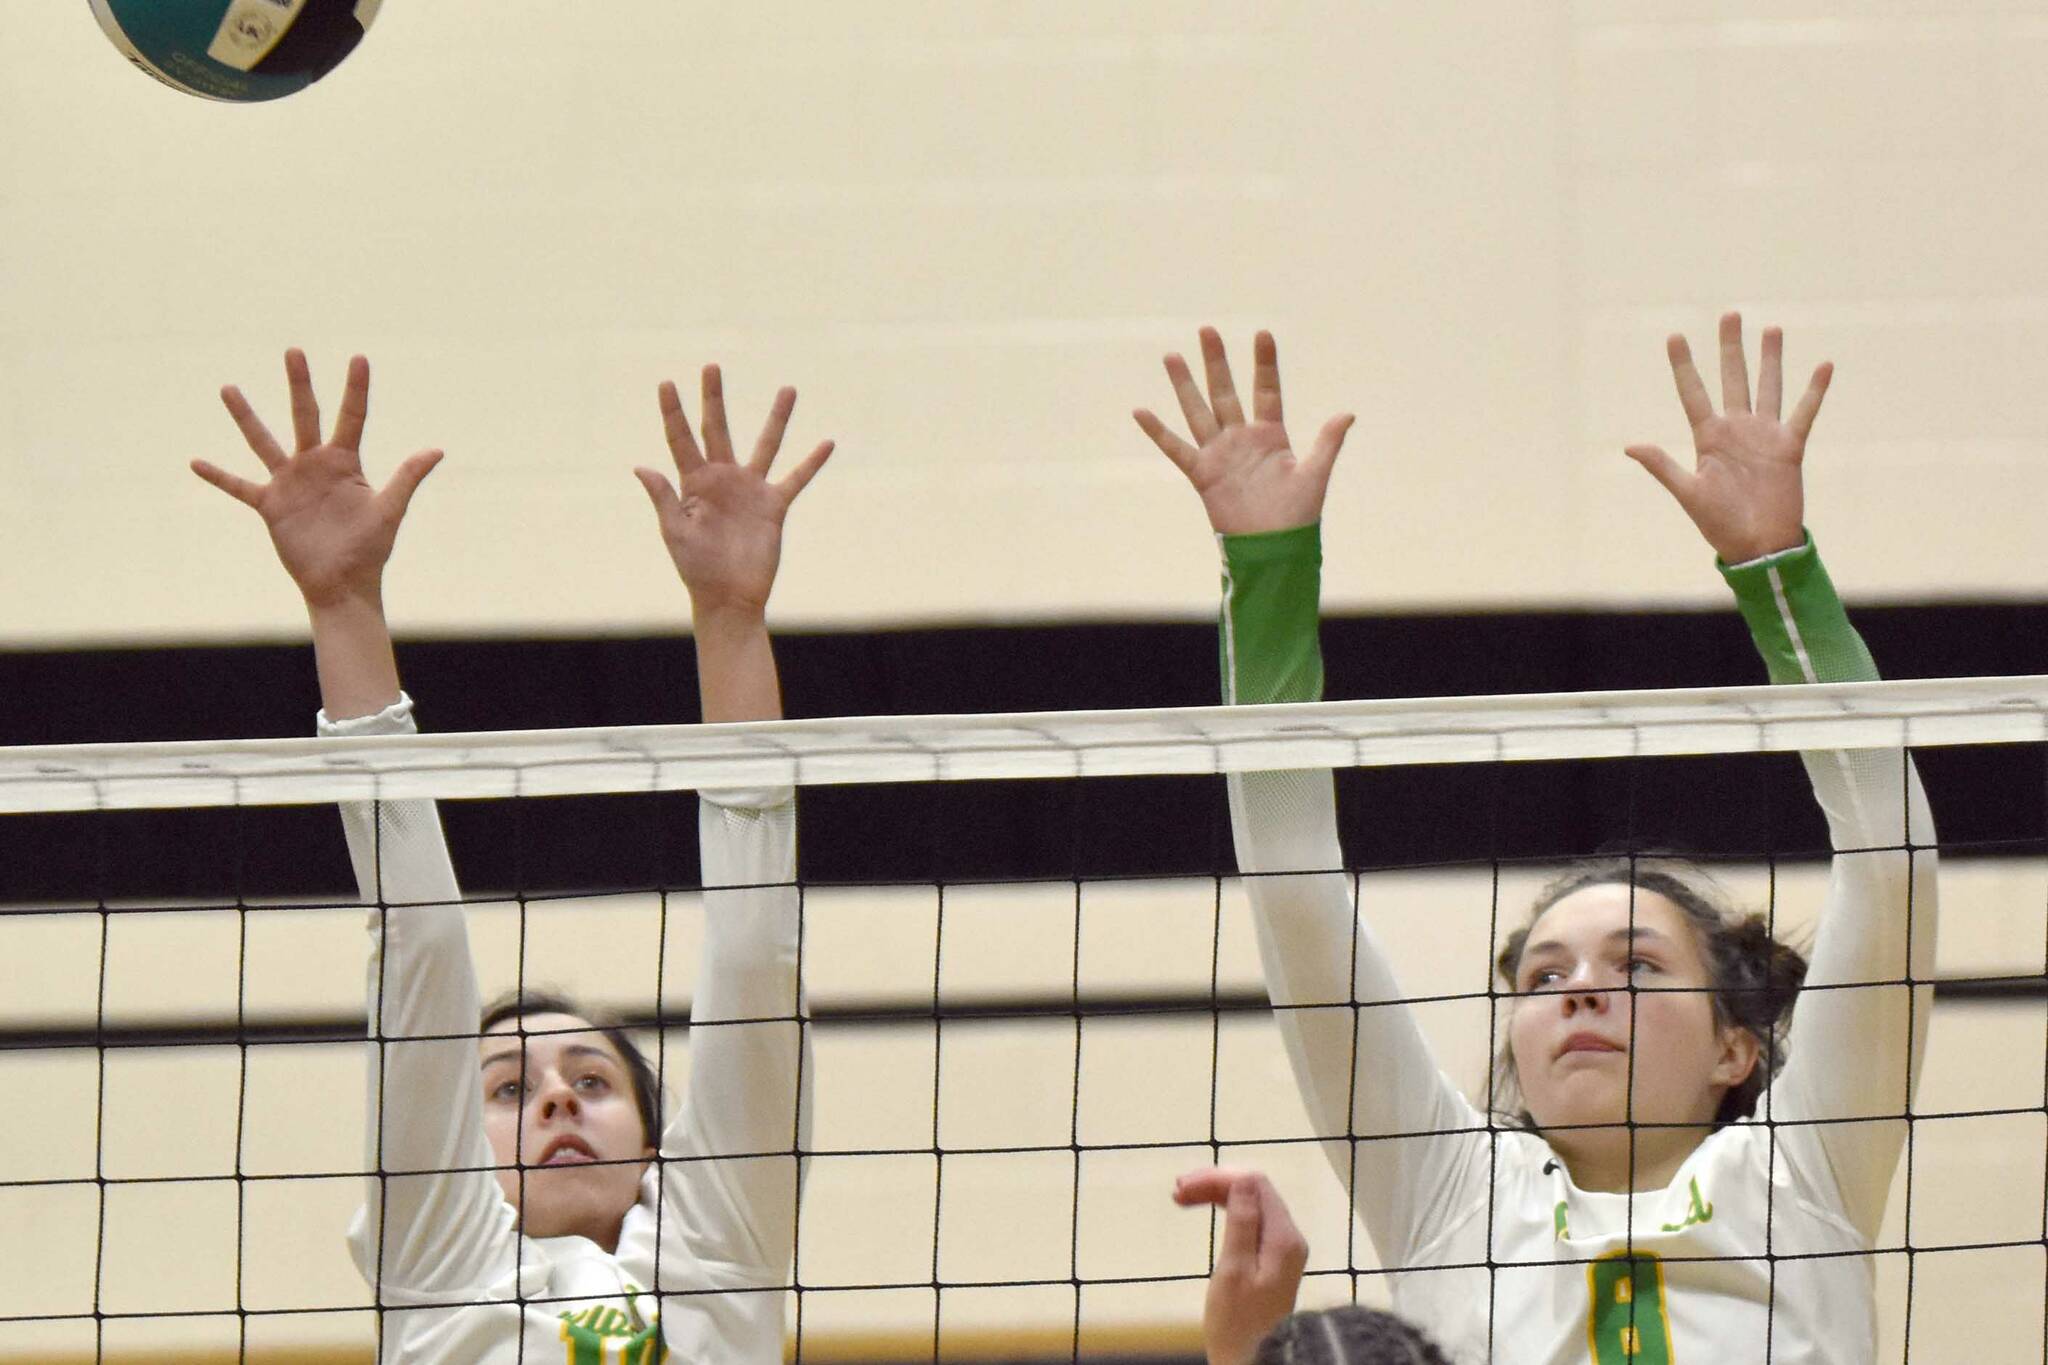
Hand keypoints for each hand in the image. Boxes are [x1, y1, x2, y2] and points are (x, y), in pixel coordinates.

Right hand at [192, 350, 441, 611]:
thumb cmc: (370, 548)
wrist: (343, 583)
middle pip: (305, 416)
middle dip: (300, 384)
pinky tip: (195, 462)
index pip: (353, 417)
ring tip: (228, 388)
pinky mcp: (271, 505)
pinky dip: (219, 476)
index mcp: (346, 462)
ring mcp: (290, 483)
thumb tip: (437, 450)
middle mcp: (315, 464)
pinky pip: (240, 487)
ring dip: (246, 416)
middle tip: (294, 350)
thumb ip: (407, 478)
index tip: (359, 357)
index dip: (356, 388)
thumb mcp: (390, 510)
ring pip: (264, 441)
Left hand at [635, 366, 833, 620]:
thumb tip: (642, 466)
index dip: (673, 412)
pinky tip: (826, 443)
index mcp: (693, 482)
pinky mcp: (774, 506)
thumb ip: (663, 498)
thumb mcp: (675, 532)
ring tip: (787, 389)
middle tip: (712, 366)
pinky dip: (811, 462)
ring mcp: (750, 490)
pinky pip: (796, 479)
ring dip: (776, 418)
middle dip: (713, 398)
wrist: (729, 597)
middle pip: (717, 429)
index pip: (681, 439)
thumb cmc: (696, 569)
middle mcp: (722, 479)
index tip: (666, 383)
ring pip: (765, 444)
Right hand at [1135, 329, 1353, 534]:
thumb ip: (1327, 442)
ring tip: (1172, 356)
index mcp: (1271, 435)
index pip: (1266, 390)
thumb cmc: (1297, 515)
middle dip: (1217, 362)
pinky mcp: (1202, 475)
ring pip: (1199, 411)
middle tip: (1207, 330)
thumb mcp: (1315, 474)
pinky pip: (1176, 449)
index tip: (1262, 333)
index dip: (1264, 363)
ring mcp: (1220, 454)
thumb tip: (1348, 413)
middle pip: (1226, 392)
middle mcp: (1242, 438)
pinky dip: (1158, 432)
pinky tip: (1141, 411)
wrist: (1273, 548)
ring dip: (1185, 385)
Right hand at [1175, 1167, 1308, 1364]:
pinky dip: (1227, 1213)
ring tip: (1183, 1197)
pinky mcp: (1273, 1259)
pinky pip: (1252, 1222)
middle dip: (1216, 1184)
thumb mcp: (1234, 1271)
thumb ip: (1242, 1223)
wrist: (1255, 1364)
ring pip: (1252, 1204)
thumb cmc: (1238, 1324)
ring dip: (1218, 1196)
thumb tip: (1243, 1180)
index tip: (1183, 1188)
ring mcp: (1282, 1248)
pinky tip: (1207, 1212)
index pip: (1254, 1184)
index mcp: (1283, 1237)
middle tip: (1178, 1191)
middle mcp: (1288, 1237)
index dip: (1218, 1178)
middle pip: (1254, 1191)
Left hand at [1624, 312, 1831, 563]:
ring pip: (1768, 387)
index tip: (1675, 336)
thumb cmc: (1719, 524)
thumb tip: (1629, 445)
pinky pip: (1805, 413)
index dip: (1684, 365)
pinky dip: (1815, 391)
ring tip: (1771, 328)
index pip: (1693, 392)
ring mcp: (1764, 436)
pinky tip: (1823, 365)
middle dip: (1731, 348)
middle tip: (1730, 314)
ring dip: (1770, 359)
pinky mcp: (1790, 447)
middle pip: (1732, 378)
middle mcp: (1736, 430)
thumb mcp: (1688, 494)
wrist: (1758, 546)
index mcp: (1708, 438)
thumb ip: (1662, 466)